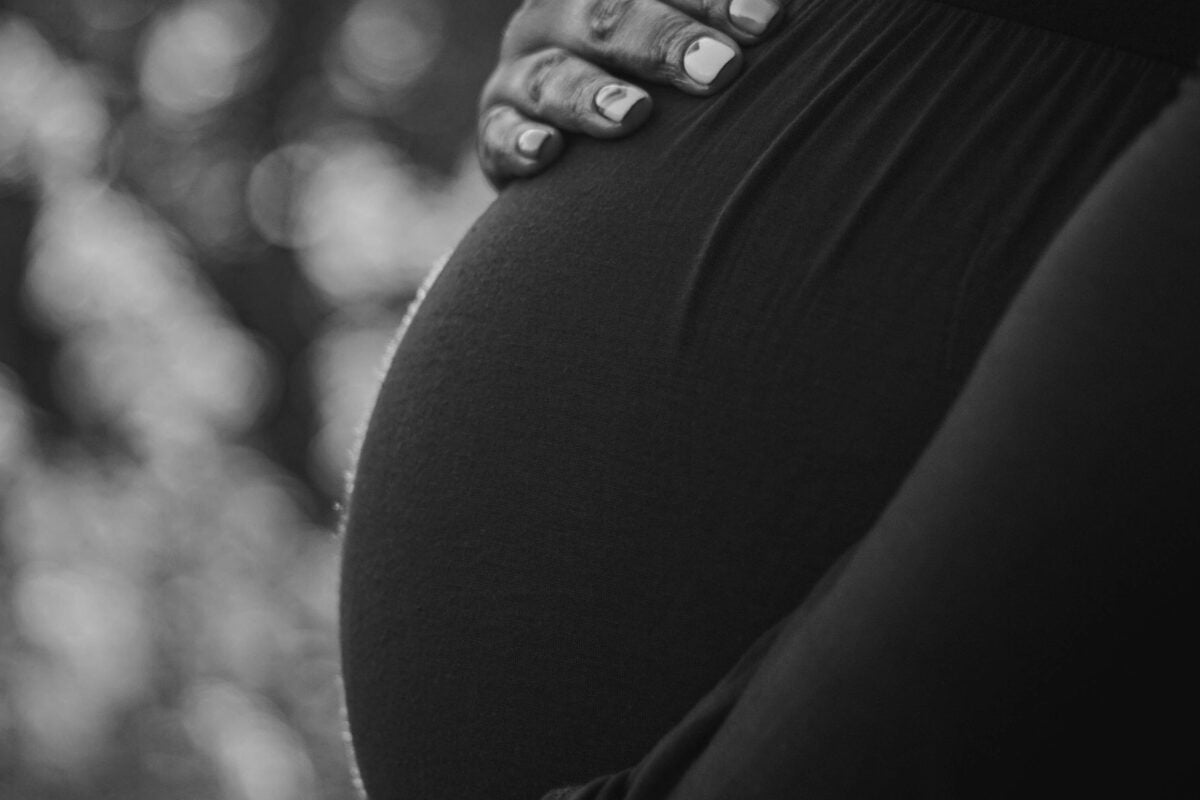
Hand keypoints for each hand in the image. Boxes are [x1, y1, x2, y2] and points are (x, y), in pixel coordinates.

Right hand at [478, 0, 784, 186]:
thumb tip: (788, 16)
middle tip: (719, 70)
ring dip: (593, 95)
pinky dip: (520, 144)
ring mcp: (520, 76)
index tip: (767, 23)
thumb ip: (716, 29)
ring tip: (635, 115)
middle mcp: (555, 18)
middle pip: (604, 16)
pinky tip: (549, 154)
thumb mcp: (679, 52)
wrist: (575, 158)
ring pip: (553, 76)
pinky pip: (500, 135)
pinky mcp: (495, 133)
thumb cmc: (652, 88)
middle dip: (662, 41)